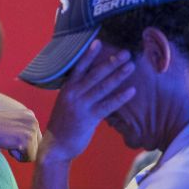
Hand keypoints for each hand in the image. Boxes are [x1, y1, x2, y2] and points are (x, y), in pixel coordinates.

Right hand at [0, 109, 41, 161]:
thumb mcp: (10, 125)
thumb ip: (22, 131)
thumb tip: (35, 149)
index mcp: (30, 115)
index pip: (37, 138)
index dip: (22, 143)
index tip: (8, 137)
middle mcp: (34, 120)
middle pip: (38, 147)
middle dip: (23, 149)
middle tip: (6, 140)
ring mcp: (31, 130)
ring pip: (34, 154)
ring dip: (19, 153)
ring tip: (6, 141)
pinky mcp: (26, 140)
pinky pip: (29, 158)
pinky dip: (17, 157)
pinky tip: (6, 145)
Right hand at [41, 40, 135, 162]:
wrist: (56, 146)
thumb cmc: (63, 124)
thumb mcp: (66, 104)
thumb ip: (77, 92)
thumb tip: (93, 82)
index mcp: (67, 88)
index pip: (79, 67)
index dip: (89, 55)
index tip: (99, 42)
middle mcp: (73, 94)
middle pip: (94, 74)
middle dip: (111, 62)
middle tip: (126, 52)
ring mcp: (81, 105)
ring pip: (102, 87)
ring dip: (118, 75)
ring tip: (131, 66)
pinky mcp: (88, 118)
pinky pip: (108, 105)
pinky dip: (120, 97)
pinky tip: (132, 90)